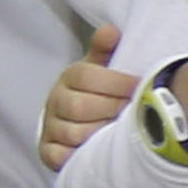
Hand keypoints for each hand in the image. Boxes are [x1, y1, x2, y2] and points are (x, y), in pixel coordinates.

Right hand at [36, 23, 129, 170]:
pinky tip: (97, 152)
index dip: (116, 82)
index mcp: (70, 77)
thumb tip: (111, 31)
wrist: (78, 119)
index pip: (86, 76)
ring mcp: (50, 127)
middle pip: (79, 106)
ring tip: (122, 132)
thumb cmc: (98, 91)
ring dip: (101, 133)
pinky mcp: (48, 151)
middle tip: (134, 112)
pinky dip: (77, 155)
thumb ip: (106, 50)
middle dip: (111, 109)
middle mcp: (55, 101)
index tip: (138, 87)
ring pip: (72, 133)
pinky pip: (57, 156)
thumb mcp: (102, 67)